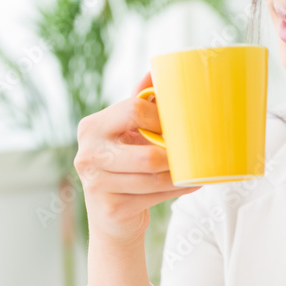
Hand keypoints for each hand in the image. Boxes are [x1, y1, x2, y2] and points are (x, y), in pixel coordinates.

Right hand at [74, 71, 202, 244]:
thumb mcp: (127, 131)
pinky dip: (177, 190)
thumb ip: (139, 101)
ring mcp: (96, 183)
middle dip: (175, 154)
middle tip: (195, 150)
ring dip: (181, 174)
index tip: (179, 123)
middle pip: (147, 153)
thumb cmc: (123, 164)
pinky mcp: (110, 208)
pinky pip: (154, 197)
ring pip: (154, 178)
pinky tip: (190, 183)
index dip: (162, 117)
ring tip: (197, 168)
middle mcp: (88, 154)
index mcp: (92, 127)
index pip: (134, 110)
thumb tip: (155, 71)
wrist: (110, 214)